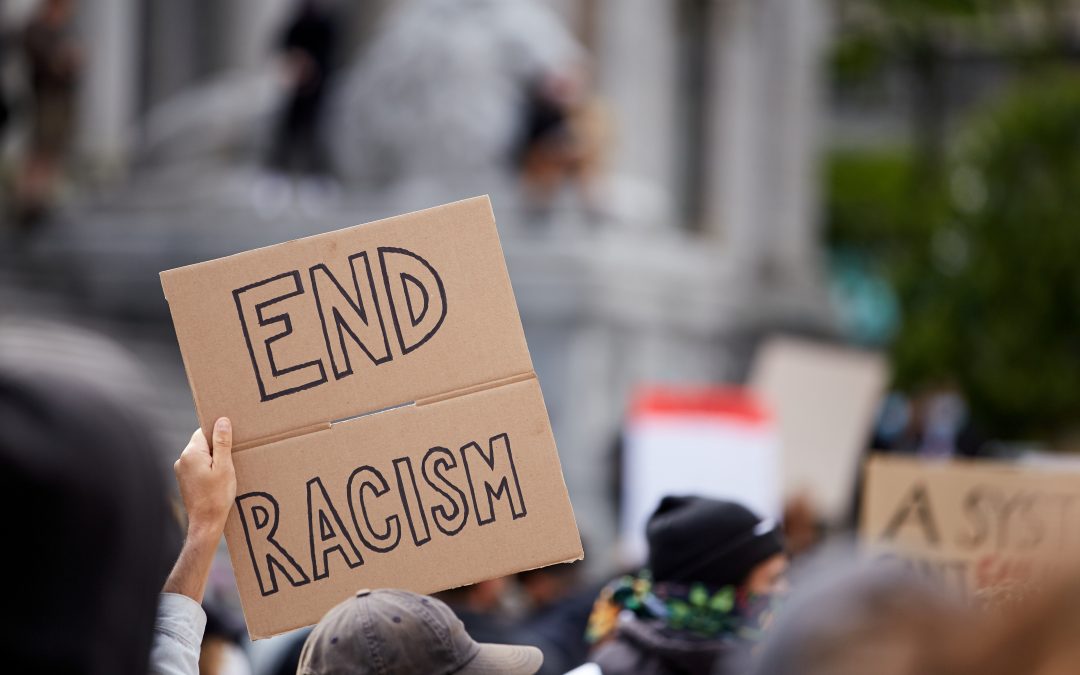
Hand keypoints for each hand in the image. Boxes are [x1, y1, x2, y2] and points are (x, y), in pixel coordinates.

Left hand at [174, 417, 235, 539]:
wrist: (205, 522)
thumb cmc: (217, 496)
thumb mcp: (225, 467)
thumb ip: (222, 442)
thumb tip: (222, 420)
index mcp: (192, 452)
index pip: (204, 430)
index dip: (219, 433)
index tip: (231, 440)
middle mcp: (183, 459)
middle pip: (203, 442)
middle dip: (218, 447)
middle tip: (232, 458)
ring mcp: (181, 470)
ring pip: (201, 454)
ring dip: (214, 458)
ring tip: (226, 471)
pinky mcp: (184, 479)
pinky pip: (198, 465)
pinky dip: (208, 468)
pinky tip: (218, 479)